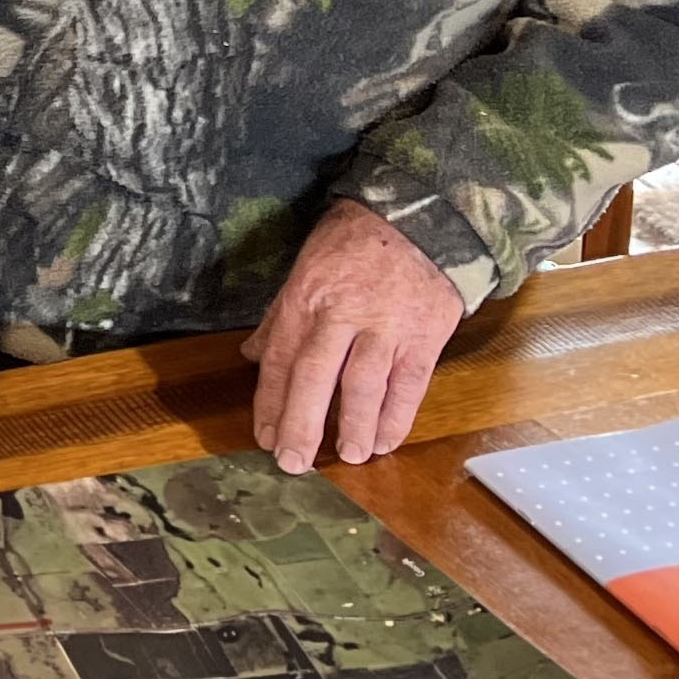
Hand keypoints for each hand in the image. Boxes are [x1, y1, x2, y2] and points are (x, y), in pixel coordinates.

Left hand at [242, 200, 463, 471]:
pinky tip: (385, 441)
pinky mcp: (425, 335)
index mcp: (306, 296)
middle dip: (301, 423)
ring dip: (352, 425)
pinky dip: (397, 416)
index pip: (281, 358)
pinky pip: (409, 384)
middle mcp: (343, 314)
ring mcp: (386, 327)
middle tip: (292, 462)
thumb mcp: (308, 264)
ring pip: (363, 385)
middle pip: (315, 375)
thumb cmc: (357, 239)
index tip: (264, 436)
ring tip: (345, 456)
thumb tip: (254, 354)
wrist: (422, 216)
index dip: (270, 401)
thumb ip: (281, 314)